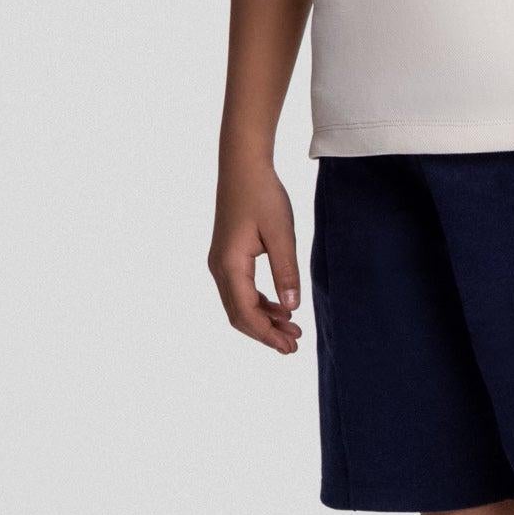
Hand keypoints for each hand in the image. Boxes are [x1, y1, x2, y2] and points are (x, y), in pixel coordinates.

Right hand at [210, 156, 301, 352]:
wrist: (243, 168)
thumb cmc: (263, 196)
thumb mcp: (282, 234)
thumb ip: (286, 272)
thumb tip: (291, 308)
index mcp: (230, 265)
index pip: (246, 313)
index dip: (268, 334)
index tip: (290, 347)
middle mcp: (219, 268)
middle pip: (239, 315)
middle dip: (266, 333)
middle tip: (294, 345)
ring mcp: (220, 263)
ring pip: (239, 304)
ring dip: (264, 319)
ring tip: (292, 329)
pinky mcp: (227, 257)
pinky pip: (240, 290)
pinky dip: (259, 304)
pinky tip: (280, 308)